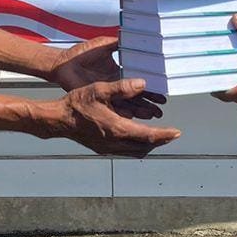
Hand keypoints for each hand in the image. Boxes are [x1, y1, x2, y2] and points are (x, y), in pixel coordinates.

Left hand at [44, 35, 165, 119]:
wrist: (63, 64)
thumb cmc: (80, 54)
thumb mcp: (103, 44)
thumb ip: (118, 42)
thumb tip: (133, 36)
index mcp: (119, 72)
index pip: (138, 81)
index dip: (151, 87)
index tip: (162, 92)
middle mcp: (115, 84)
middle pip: (136, 95)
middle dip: (149, 102)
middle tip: (160, 108)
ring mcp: (107, 93)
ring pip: (128, 104)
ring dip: (140, 109)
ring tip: (152, 114)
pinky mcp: (97, 98)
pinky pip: (113, 107)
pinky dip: (123, 112)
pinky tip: (134, 116)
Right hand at [54, 80, 178, 156]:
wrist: (58, 119)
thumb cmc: (77, 104)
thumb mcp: (100, 90)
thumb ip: (122, 88)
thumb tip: (142, 84)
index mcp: (118, 129)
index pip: (148, 136)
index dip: (165, 134)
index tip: (177, 132)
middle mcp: (115, 142)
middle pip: (145, 147)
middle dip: (160, 141)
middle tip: (171, 134)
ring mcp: (108, 148)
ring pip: (136, 152)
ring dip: (148, 145)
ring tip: (157, 136)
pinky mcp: (102, 149)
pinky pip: (125, 151)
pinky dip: (136, 146)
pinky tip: (136, 137)